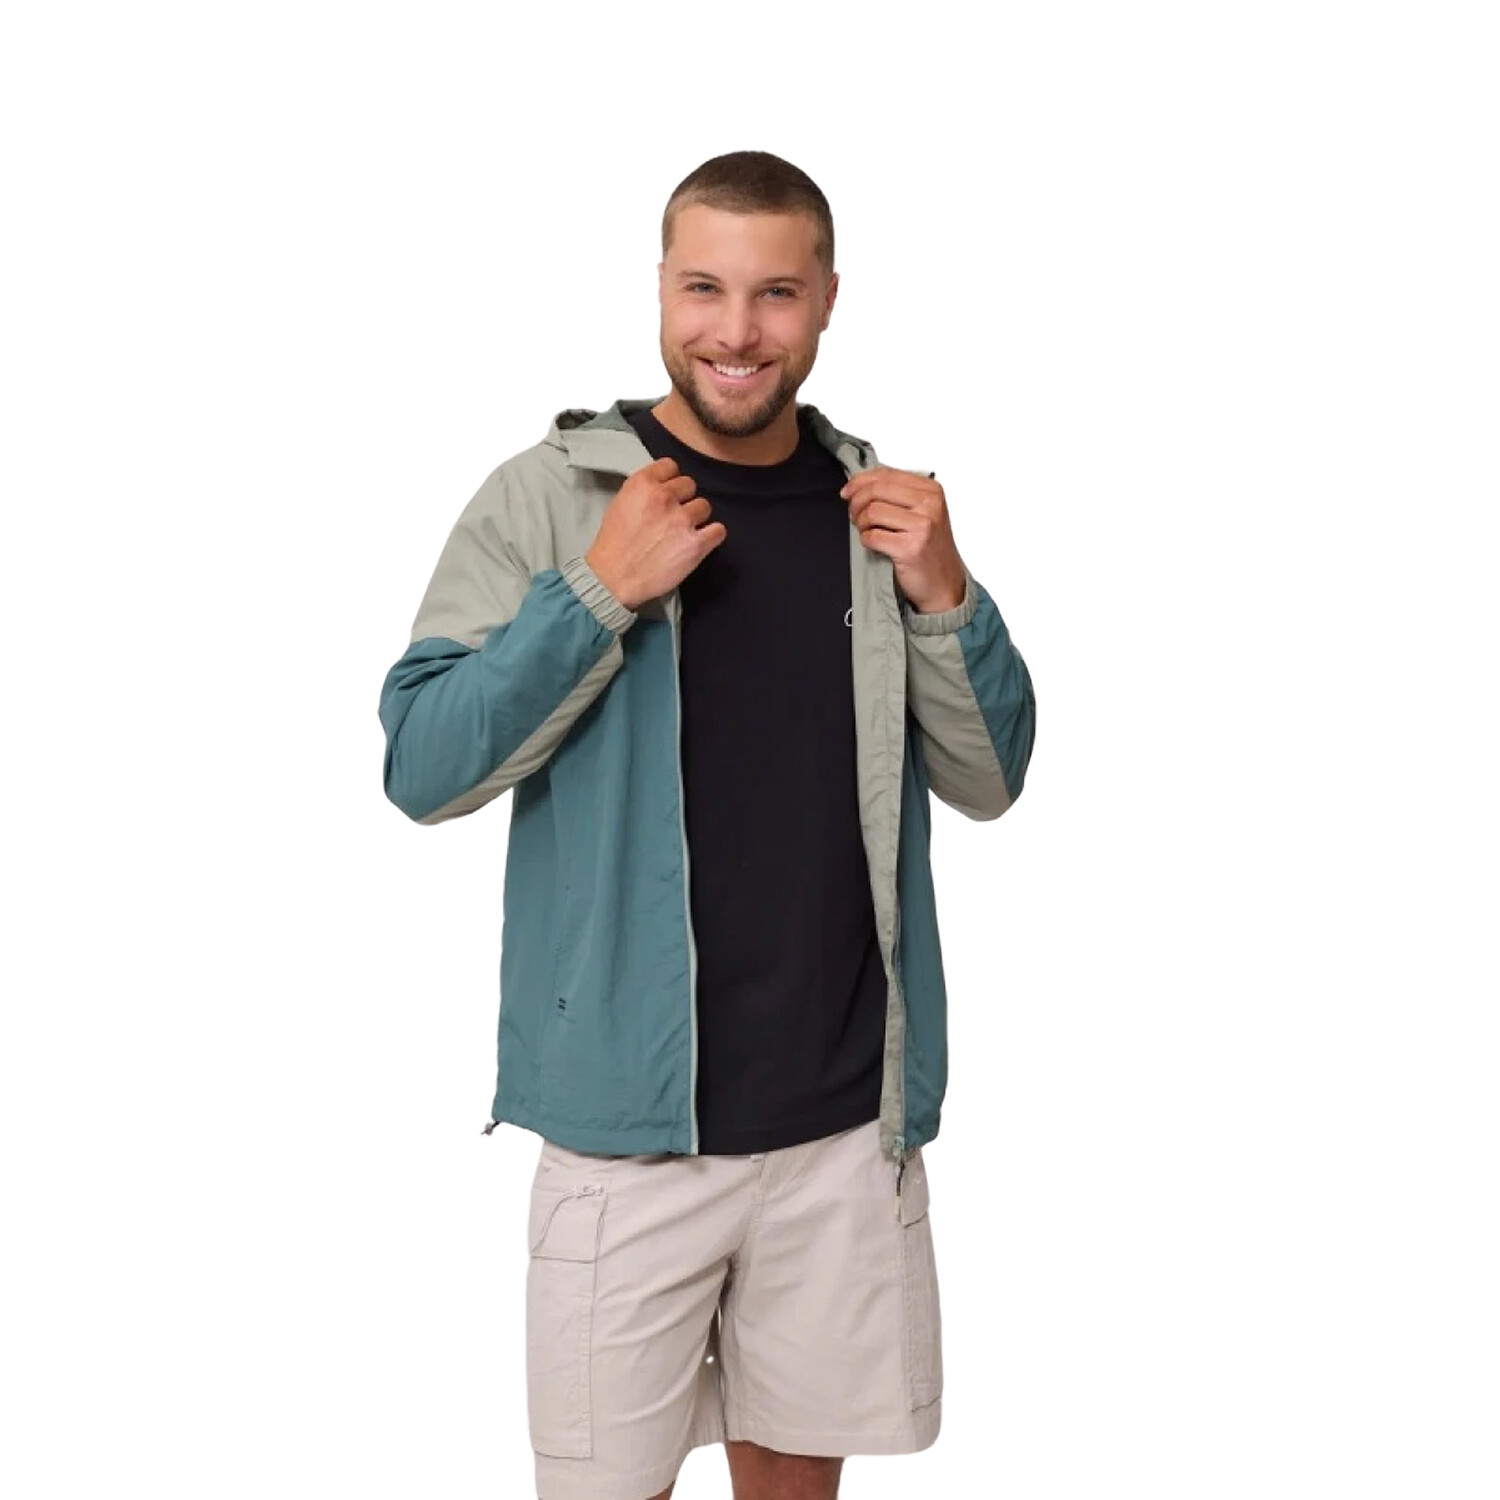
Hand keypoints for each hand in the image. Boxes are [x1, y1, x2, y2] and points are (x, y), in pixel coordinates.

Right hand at [585, 457, 726, 610]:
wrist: (612, 579)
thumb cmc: (613, 545)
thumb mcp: (620, 504)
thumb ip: (643, 491)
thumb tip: (662, 488)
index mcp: (642, 484)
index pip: (670, 466)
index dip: (671, 480)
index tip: (668, 492)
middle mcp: (664, 497)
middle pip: (690, 485)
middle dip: (683, 499)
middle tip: (674, 516)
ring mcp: (682, 520)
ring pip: (705, 506)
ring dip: (697, 518)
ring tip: (684, 532)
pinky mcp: (696, 544)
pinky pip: (718, 530)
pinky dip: (712, 536)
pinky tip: (700, 542)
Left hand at [840, 468, 966, 613]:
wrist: (943, 582)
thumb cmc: (930, 547)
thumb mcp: (922, 512)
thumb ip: (896, 494)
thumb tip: (858, 485)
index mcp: (931, 491)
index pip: (887, 474)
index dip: (860, 481)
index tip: (847, 490)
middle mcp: (929, 505)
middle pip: (876, 490)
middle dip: (856, 502)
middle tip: (853, 514)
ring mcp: (921, 527)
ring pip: (872, 512)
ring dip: (861, 523)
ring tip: (866, 530)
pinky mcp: (910, 548)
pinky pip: (872, 537)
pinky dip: (866, 540)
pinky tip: (874, 544)